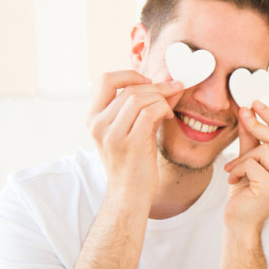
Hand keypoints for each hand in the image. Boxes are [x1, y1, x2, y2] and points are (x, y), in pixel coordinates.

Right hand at [87, 70, 183, 206]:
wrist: (130, 194)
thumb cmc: (133, 161)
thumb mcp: (132, 128)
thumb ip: (144, 105)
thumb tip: (169, 81)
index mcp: (93, 117)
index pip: (107, 80)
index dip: (131, 74)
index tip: (150, 81)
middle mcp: (98, 124)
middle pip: (130, 88)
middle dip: (157, 86)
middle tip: (174, 90)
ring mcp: (112, 134)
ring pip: (140, 98)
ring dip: (161, 99)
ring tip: (168, 110)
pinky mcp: (129, 143)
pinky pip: (149, 112)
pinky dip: (163, 109)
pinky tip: (167, 118)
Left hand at [223, 101, 268, 232]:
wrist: (240, 221)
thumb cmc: (246, 192)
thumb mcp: (250, 159)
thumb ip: (252, 137)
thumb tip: (248, 111)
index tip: (256, 103)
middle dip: (257, 125)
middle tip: (241, 115)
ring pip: (264, 150)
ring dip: (243, 158)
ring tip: (233, 170)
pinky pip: (253, 164)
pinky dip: (238, 169)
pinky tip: (233, 180)